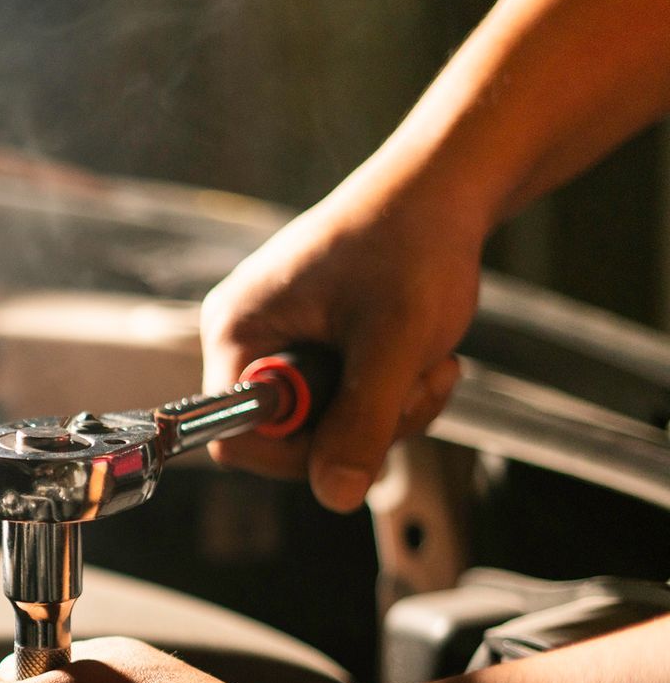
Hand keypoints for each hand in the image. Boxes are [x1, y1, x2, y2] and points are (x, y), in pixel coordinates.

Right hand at [199, 174, 480, 512]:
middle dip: (361, 426)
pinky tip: (420, 357)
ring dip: (388, 411)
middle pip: (286, 436)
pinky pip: (341, 399)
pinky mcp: (312, 342)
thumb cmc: (414, 242)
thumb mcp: (395, 342)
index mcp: (237, 331)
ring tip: (430, 363)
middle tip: (416, 386)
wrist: (446, 186)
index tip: (361, 427)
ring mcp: (279, 340)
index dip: (300, 451)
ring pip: (324, 423)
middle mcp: (246, 339)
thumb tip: (334, 496)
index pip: (235, 435)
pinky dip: (388, 392)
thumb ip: (362, 422)